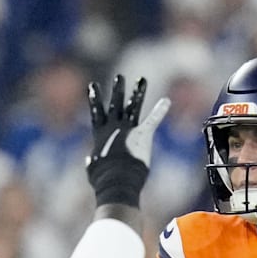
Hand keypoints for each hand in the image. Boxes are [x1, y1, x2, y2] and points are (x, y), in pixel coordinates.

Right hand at [85, 75, 169, 206]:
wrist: (117, 180)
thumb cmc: (103, 178)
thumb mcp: (92, 169)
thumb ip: (91, 162)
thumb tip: (89, 160)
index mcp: (100, 134)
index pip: (97, 112)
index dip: (95, 98)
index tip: (93, 85)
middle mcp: (114, 127)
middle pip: (116, 104)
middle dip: (118, 90)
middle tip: (119, 77)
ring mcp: (129, 130)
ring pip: (134, 106)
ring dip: (138, 93)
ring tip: (142, 80)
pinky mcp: (143, 135)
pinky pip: (153, 120)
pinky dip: (160, 110)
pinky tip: (167, 101)